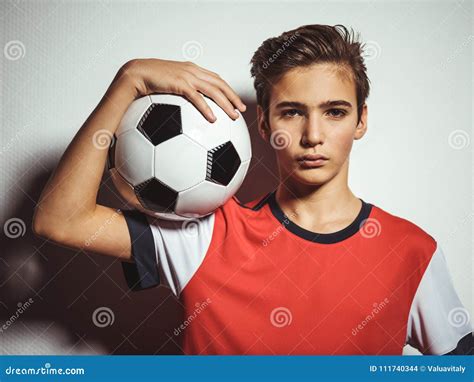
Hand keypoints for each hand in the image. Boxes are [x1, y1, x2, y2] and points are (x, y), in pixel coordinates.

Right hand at [117, 58, 245, 121]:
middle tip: (242, 109)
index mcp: (192, 70)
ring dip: (226, 104)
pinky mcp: (179, 83)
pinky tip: (213, 119)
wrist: (135, 74)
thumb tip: (187, 107)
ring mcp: (187, 76)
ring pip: (213, 90)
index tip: (236, 101)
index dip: (228, 90)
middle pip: (220, 83)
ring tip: (234, 116)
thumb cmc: (149, 81)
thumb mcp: (169, 84)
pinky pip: (197, 98)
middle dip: (233, 97)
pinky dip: (206, 108)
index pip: (216, 78)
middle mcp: (193, 71)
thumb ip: (180, 91)